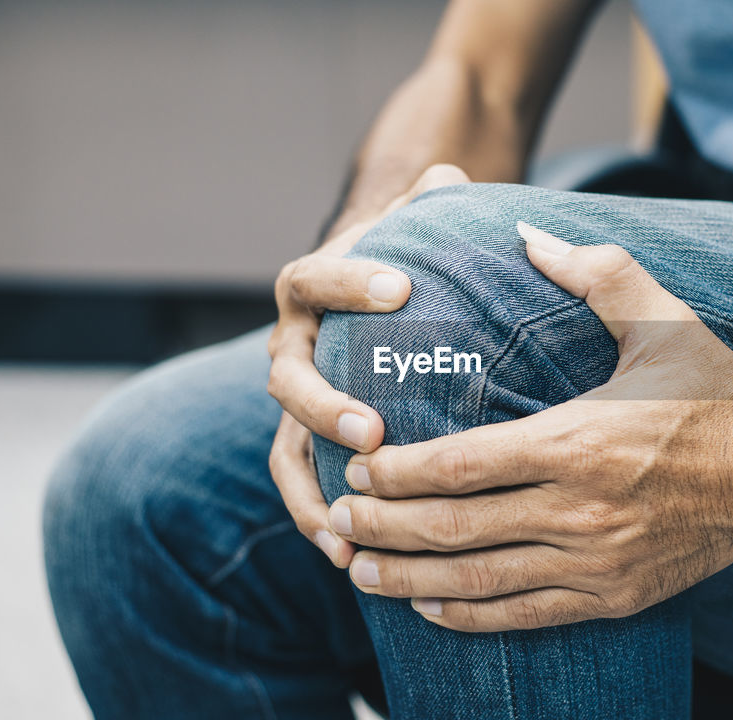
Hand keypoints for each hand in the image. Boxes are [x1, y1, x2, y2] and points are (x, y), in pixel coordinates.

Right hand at [267, 164, 468, 564]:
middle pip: (288, 375)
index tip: (400, 287)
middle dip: (325, 404)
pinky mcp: (308, 440)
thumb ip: (427, 200)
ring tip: (349, 523)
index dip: (351, 280)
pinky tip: (346, 556)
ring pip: (284, 442)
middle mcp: (293, 344)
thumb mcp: (412, 225)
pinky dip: (315, 518)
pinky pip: (299, 481)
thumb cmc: (401, 260)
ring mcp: (297, 398)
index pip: (316, 279)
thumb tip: (449, 176)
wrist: (371, 294)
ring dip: (311, 484)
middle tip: (373, 427)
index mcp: (312, 287)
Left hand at [324, 222, 732, 631]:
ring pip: (481, 577)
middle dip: (384, 526)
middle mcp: (582, 508)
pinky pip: (526, 613)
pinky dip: (471, 612)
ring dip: (409, 576)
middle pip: (456, 526)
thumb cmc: (716, 389)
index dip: (398, 472)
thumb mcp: (661, 317)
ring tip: (358, 569)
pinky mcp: (615, 595)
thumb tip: (525, 231)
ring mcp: (597, 561)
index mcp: (581, 439)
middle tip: (337, 518)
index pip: (462, 464)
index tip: (357, 468)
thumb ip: (591, 270)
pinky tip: (429, 603)